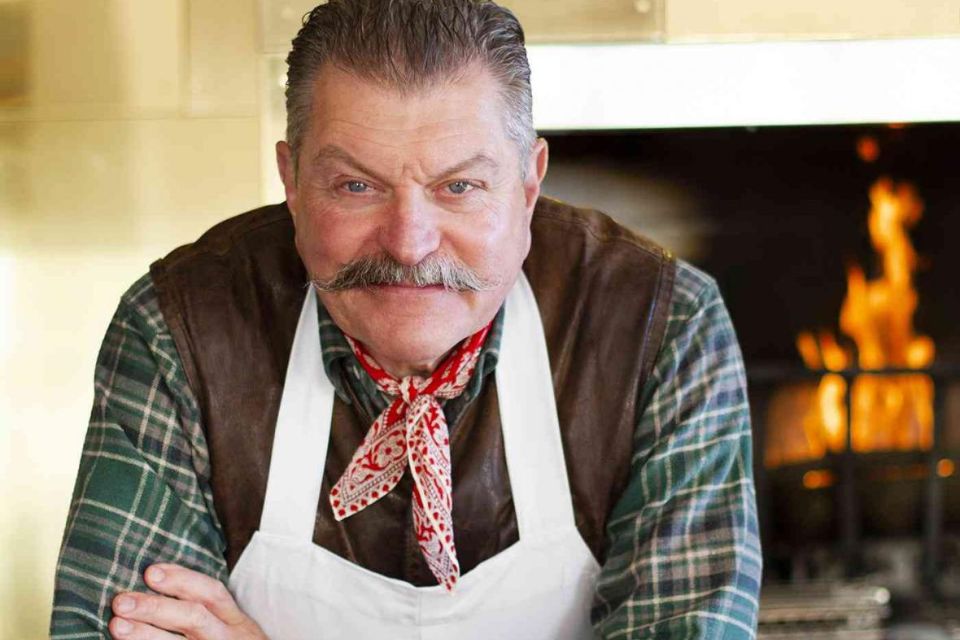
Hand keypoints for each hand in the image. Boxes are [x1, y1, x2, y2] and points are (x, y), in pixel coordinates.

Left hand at [109, 563, 266, 638]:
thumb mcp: (234, 628)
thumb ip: (209, 612)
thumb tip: (157, 582)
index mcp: (236, 621)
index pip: (212, 593)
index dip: (182, 579)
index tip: (150, 571)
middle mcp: (228, 638)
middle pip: (194, 618)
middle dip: (156, 608)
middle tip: (121, 601)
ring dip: (146, 635)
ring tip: (117, 625)